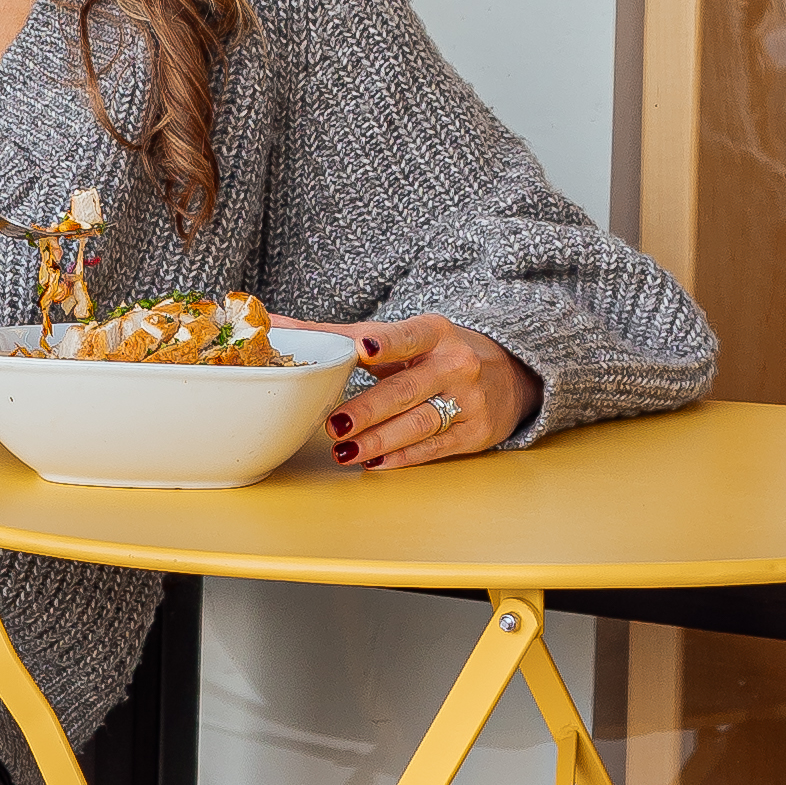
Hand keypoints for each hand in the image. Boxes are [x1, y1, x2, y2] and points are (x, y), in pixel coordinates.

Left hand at [316, 313, 536, 470]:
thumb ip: (343, 335)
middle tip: (334, 424)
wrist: (509, 373)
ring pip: (418, 423)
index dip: (387, 344)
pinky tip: (373, 462)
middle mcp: (455, 364)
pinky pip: (433, 447)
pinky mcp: (474, 433)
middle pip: (405, 389)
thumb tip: (276, 323)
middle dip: (368, 409)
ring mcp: (468, 400)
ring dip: (379, 439)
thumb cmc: (437, 353)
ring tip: (345, 450)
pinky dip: (401, 457)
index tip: (364, 350)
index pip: (408, 336)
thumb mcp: (404, 336)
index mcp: (435, 333)